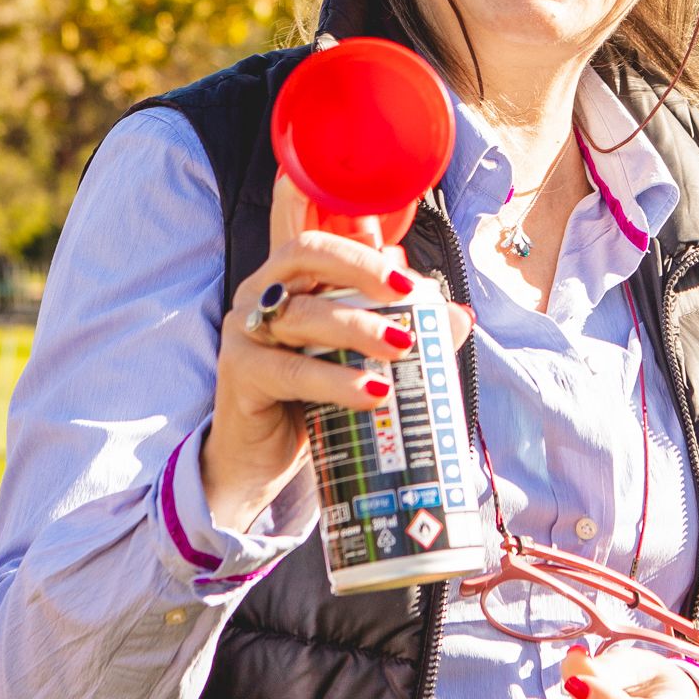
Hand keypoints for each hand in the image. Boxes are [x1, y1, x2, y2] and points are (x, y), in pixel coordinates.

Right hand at [198, 172, 422, 529]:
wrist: (259, 460)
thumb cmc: (307, 401)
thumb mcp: (356, 362)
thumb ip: (402, 332)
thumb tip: (459, 317)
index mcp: (289, 280)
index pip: (318, 238)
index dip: (358, 241)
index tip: (406, 271)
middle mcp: (260, 293)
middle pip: (307, 254)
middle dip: (361, 267)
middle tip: (406, 293)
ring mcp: (245, 330)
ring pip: (304, 313)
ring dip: (358, 327)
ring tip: (401, 348)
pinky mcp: (239, 372)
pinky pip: (292, 370)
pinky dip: (336, 379)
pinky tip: (372, 391)